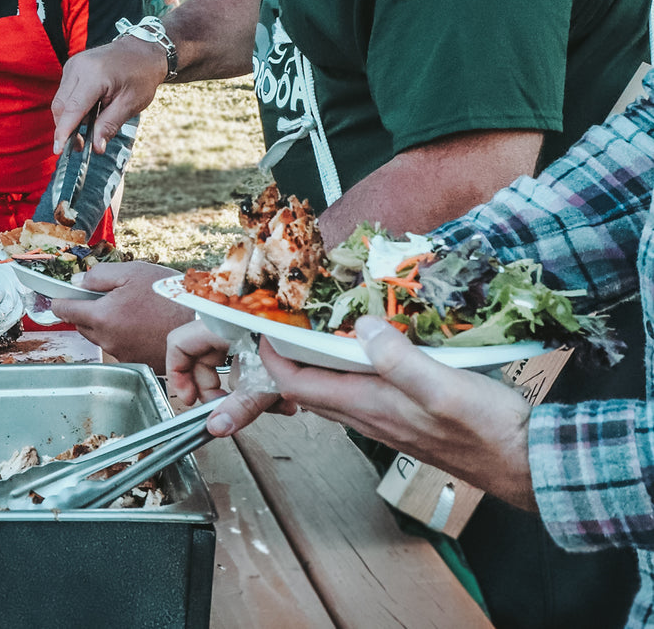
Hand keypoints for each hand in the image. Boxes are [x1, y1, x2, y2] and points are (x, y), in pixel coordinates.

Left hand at [49, 261, 192, 363]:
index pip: (64, 310)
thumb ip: (98, 276)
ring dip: (105, 324)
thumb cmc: (169, 295)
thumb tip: (77, 282)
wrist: (201, 322)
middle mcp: (108, 340)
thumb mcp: (132, 273)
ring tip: (129, 308)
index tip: (58, 295)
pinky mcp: (136, 361)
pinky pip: (118, 346)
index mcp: (102, 316)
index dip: (59, 299)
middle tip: (106, 296)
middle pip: (81, 325)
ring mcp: (122, 354)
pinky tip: (140, 323)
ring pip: (100, 337)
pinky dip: (122, 335)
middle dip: (86, 310)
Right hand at [51, 37, 165, 153]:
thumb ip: (109, 125)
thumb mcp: (130, 104)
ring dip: (70, 118)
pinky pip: (65, 92)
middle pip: (60, 106)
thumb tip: (96, 148)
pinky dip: (73, 107)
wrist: (143, 50)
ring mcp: (73, 65)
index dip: (64, 132)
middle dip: (66, 129)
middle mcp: (78, 67)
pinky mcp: (72, 67)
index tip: (59, 150)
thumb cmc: (141, 75)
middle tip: (81, 146)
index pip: (72, 109)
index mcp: (94, 75)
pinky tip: (90, 111)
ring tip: (91, 127)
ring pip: (60, 100)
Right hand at [164, 319, 293, 435]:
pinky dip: (265, 382)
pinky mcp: (266, 338)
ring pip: (235, 366)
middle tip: (227, 412)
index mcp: (221, 324)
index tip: (190, 399)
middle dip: (222, 392)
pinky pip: (254, 363)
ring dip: (251, 392)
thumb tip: (216, 428)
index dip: (178, 373)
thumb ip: (240, 405)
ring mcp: (247, 330)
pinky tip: (284, 398)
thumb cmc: (296, 337)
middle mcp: (230, 324)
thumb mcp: (267, 377)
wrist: (331, 330)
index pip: (181, 344)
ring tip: (275, 407)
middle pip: (207, 360)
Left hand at [262, 316, 536, 508]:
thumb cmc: (488, 429)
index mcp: (369, 406)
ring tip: (316, 335)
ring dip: (319, 368)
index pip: (299, 385)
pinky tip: (367, 356)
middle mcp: (371, 418)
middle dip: (289, 362)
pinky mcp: (409, 422)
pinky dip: (351, 375)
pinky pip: (364, 397)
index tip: (263, 330)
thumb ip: (399, 359)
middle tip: (284, 327)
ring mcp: (390, 423)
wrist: (529, 465)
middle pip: (311, 391)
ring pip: (337, 395)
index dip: (274, 359)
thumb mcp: (443, 386)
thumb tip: (363, 328)